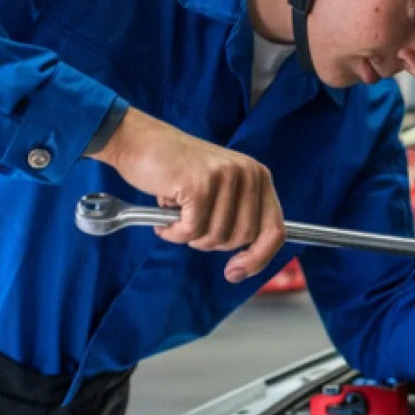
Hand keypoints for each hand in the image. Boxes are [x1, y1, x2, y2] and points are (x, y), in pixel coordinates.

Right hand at [91, 107, 282, 282]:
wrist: (140, 142)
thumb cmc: (176, 170)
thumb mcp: (220, 189)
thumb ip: (239, 215)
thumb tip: (250, 263)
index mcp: (258, 176)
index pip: (275, 230)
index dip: (259, 258)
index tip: (235, 273)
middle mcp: (248, 174)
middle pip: (242, 238)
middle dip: (212, 242)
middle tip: (190, 225)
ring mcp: (225, 177)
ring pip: (216, 237)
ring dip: (190, 236)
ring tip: (176, 215)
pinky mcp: (200, 185)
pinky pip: (191, 231)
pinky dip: (174, 232)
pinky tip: (164, 218)